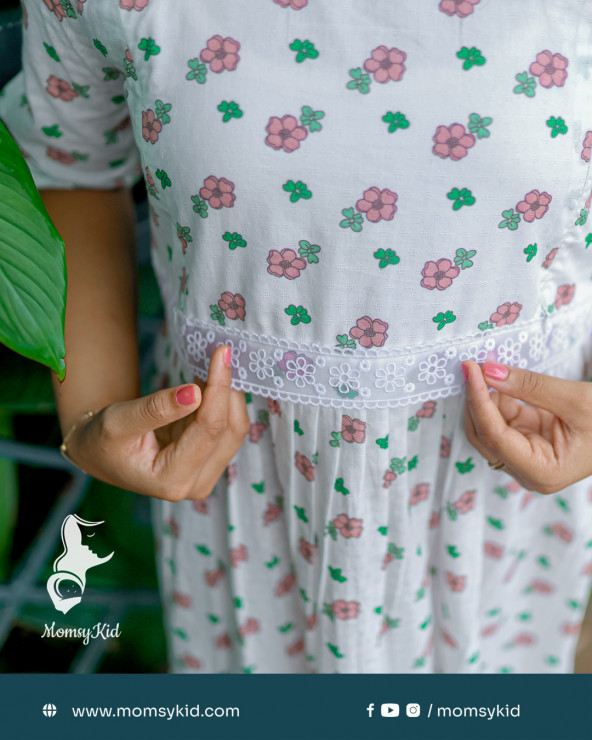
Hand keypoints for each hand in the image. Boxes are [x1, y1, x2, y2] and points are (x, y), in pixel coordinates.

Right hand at [64, 345, 249, 499]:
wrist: (99, 454)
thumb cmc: (103, 440)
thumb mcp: (119, 421)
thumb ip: (156, 409)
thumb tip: (195, 392)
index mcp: (172, 479)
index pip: (209, 429)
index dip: (218, 388)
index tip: (221, 354)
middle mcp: (195, 483)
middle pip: (230, 430)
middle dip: (227, 390)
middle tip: (219, 354)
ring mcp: (205, 474)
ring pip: (235, 428)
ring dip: (228, 395)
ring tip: (212, 367)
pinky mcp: (208, 461)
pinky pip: (228, 427)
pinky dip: (223, 402)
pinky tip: (209, 382)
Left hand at [463, 360, 591, 493]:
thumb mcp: (575, 400)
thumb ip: (529, 386)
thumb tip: (490, 371)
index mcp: (541, 472)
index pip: (494, 436)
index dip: (478, 401)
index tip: (470, 370)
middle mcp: (527, 471)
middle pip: (483, 436)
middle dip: (476, 400)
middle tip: (472, 365)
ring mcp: (525, 458)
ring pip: (487, 428)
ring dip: (484, 398)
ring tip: (487, 367)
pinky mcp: (526, 441)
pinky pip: (500, 420)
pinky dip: (496, 398)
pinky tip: (499, 379)